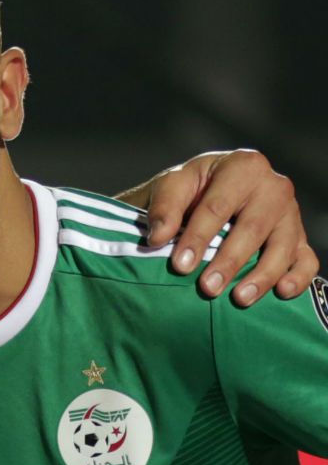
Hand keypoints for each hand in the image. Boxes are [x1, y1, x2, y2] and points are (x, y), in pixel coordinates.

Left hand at [141, 150, 317, 305]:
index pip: (218, 207)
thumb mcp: (172, 185)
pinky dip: (298, 277)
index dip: (197, 237)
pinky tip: (282, 292)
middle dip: (229, 261)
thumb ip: (164, 208)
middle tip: (208, 288)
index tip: (180, 265)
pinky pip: (307, 259)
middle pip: (252, 229)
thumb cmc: (193, 187)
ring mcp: (291, 213)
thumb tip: (158, 237)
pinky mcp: (300, 236)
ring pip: (283, 246)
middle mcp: (274, 187)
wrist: (213, 189)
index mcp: (244, 166)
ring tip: (239, 299)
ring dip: (263, 276)